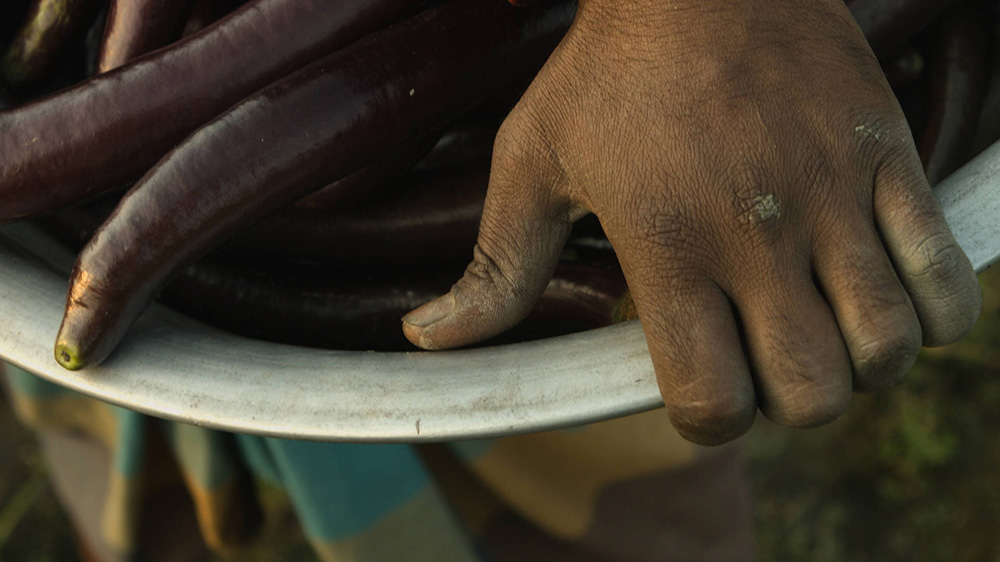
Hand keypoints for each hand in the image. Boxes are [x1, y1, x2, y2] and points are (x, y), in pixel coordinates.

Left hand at [402, 0, 981, 443]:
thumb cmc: (607, 68)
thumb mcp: (530, 160)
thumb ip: (493, 268)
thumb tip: (432, 341)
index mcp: (665, 244)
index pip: (712, 400)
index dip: (709, 419)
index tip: (703, 388)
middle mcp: (755, 235)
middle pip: (810, 393)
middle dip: (788, 401)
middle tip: (767, 359)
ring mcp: (832, 197)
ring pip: (887, 348)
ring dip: (860, 364)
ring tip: (829, 329)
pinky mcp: (887, 159)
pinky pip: (948, 276)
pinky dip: (935, 313)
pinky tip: (891, 293)